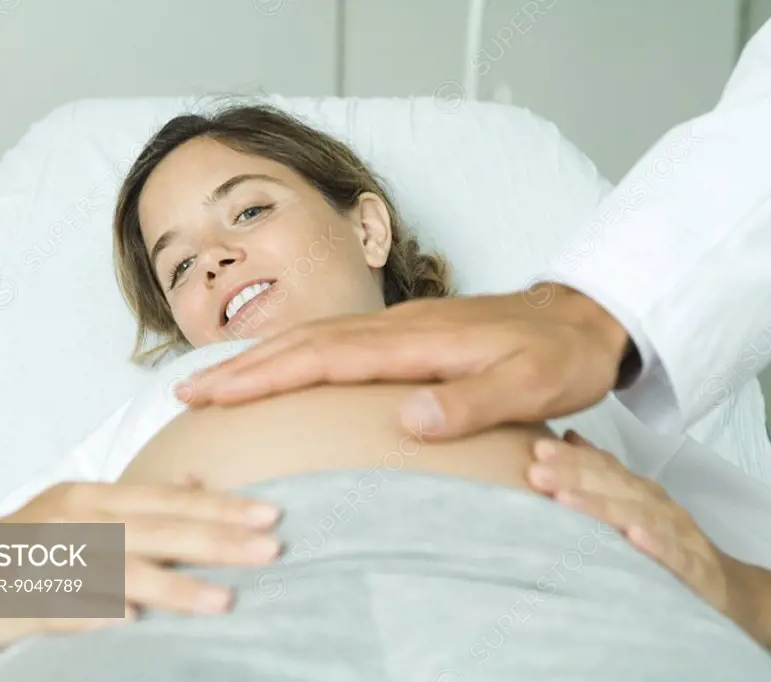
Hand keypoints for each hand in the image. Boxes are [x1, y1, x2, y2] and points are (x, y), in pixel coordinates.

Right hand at [0, 477, 282, 651]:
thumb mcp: (86, 511)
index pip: (169, 499)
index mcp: (93, 495)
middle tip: (269, 550)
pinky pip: (64, 607)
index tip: (269, 514)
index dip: (220, 506)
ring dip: (173, 586)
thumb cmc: (36, 546)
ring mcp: (48, 558)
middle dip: (216, 540)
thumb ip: (142, 500)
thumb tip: (196, 480)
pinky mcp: (23, 598)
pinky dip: (96, 613)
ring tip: (222, 601)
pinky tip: (131, 622)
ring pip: (120, 570)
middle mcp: (74, 519)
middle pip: (156, 530)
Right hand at [181, 285, 628, 438]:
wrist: (583, 317)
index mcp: (419, 340)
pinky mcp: (407, 335)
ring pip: (314, 338)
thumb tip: (408, 419)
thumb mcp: (533, 385)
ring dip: (260, 360)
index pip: (326, 356)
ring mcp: (401, 327)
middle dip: (242, 367)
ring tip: (215, 384)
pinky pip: (336, 341)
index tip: (216, 394)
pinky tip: (280, 371)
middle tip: (187, 394)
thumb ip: (472, 402)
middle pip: (304, 342)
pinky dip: (294, 355)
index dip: (266, 375)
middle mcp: (399, 327)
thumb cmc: (560, 356)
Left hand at [526, 430, 749, 617]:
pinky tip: (633, 538)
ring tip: (565, 500)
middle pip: (614, 485)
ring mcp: (679, 534)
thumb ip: (602, 472)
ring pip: (638, 516)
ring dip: (602, 506)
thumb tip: (568, 437)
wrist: (729, 587)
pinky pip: (675, 555)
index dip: (571, 457)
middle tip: (536, 471)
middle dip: (574, 475)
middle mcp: (657, 505)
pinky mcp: (696, 568)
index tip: (535, 449)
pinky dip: (656, 545)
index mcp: (639, 491)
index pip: (603, 467)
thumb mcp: (631, 505)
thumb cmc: (668, 542)